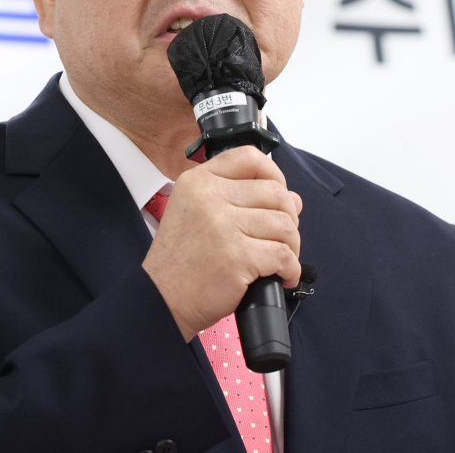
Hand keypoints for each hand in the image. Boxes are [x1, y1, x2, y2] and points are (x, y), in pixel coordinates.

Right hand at [141, 145, 302, 341]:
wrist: (161, 297)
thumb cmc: (179, 261)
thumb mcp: (193, 213)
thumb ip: (237, 199)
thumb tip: (292, 198)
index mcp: (197, 182)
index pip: (248, 157)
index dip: (274, 174)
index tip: (278, 193)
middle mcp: (209, 197)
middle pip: (276, 193)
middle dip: (289, 217)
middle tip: (281, 237)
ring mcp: (223, 226)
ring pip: (285, 225)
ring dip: (292, 246)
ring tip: (280, 260)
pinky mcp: (238, 256)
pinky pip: (284, 256)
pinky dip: (291, 269)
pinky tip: (281, 277)